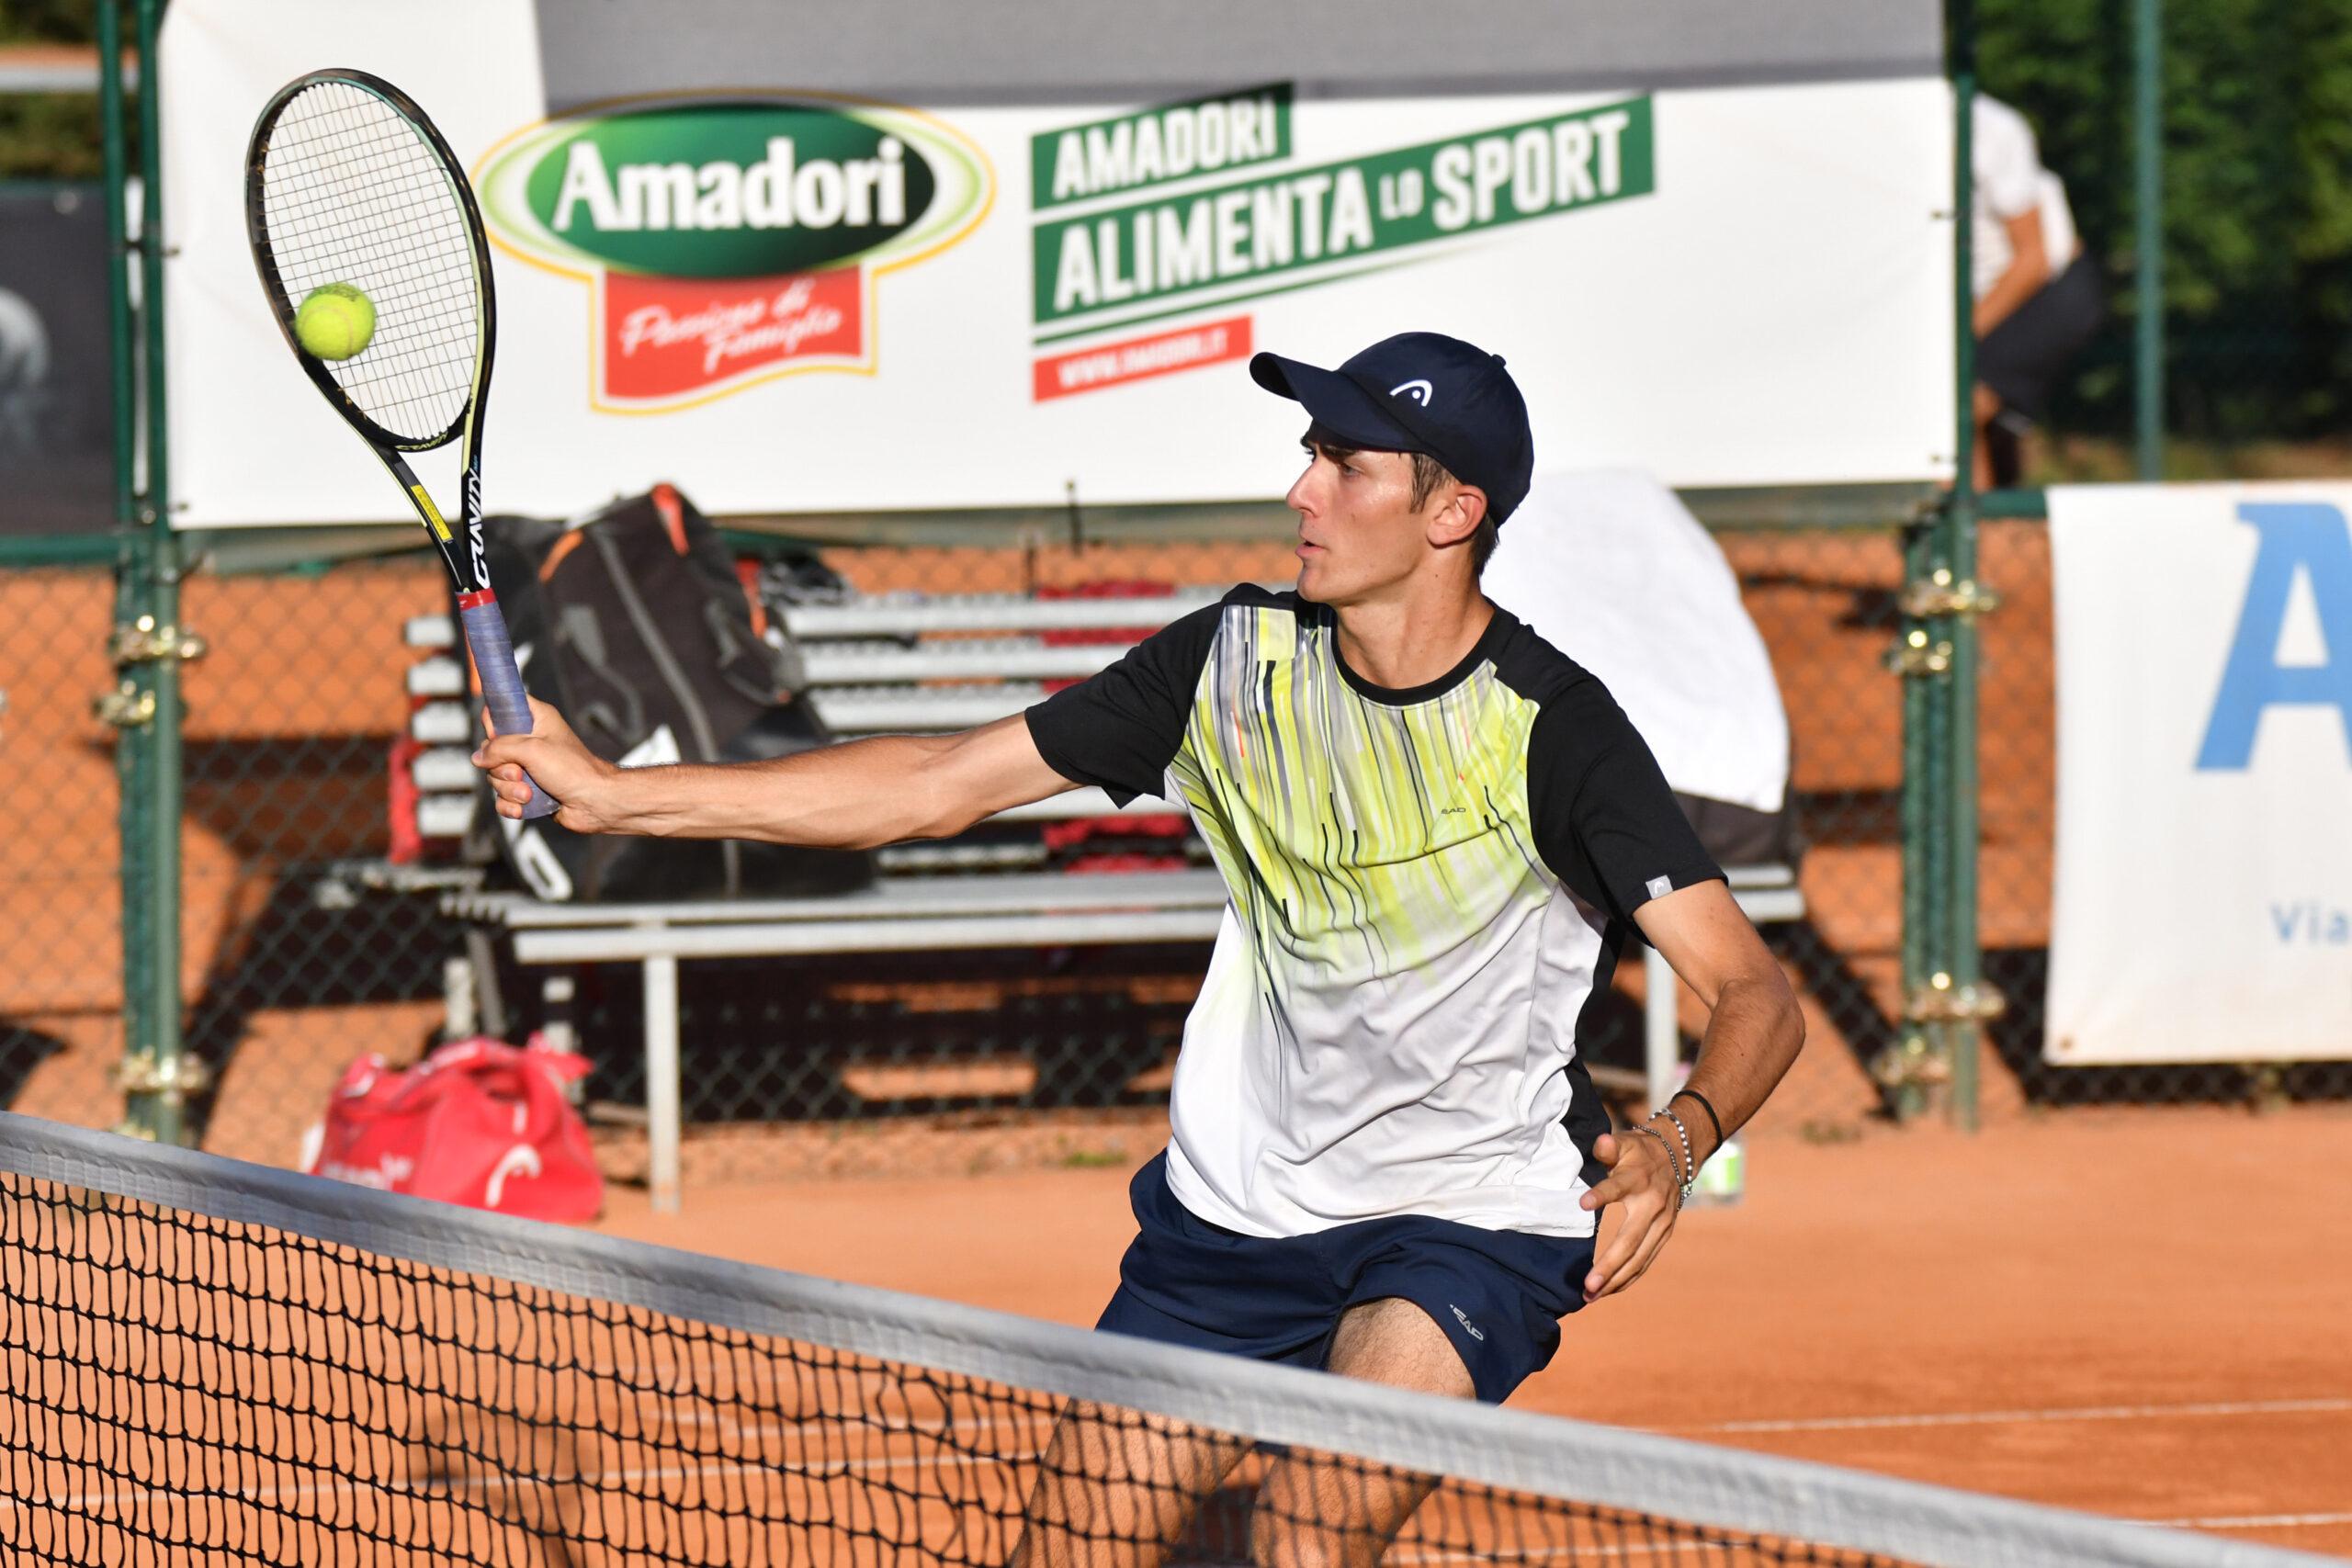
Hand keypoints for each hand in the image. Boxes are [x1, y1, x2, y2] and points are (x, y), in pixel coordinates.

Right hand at [473, 696, 619, 830]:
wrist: (595, 802)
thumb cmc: (572, 769)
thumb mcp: (532, 749)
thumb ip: (499, 748)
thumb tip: (478, 757)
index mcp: (536, 719)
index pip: (502, 708)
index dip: (494, 722)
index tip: (499, 736)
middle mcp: (531, 741)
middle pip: (492, 750)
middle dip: (501, 768)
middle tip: (520, 774)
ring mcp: (528, 768)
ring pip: (496, 777)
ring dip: (509, 790)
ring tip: (529, 794)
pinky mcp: (529, 791)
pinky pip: (503, 798)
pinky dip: (510, 805)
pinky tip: (523, 807)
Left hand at [1577, 1124, 1680, 1303]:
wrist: (1676, 1156)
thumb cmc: (1638, 1151)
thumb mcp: (1624, 1142)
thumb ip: (1609, 1146)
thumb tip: (1601, 1143)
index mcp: (1638, 1179)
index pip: (1616, 1187)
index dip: (1601, 1194)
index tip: (1582, 1203)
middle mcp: (1653, 1206)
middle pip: (1630, 1240)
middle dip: (1609, 1265)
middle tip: (1588, 1285)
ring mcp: (1662, 1224)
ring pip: (1639, 1258)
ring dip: (1616, 1280)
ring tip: (1591, 1296)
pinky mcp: (1664, 1235)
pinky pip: (1645, 1261)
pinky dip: (1628, 1278)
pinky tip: (1609, 1291)